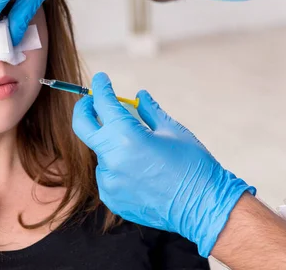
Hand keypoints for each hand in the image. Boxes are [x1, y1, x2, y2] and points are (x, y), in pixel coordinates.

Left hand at [73, 72, 254, 256]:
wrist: (203, 206)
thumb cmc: (192, 164)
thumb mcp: (172, 130)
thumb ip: (149, 110)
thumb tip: (139, 96)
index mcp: (126, 136)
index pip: (103, 103)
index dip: (101, 87)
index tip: (101, 80)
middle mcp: (111, 158)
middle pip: (82, 125)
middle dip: (85, 108)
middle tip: (92, 101)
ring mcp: (109, 180)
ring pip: (100, 151)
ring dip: (111, 143)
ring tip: (139, 150)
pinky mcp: (111, 197)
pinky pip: (107, 173)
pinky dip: (117, 166)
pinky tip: (140, 171)